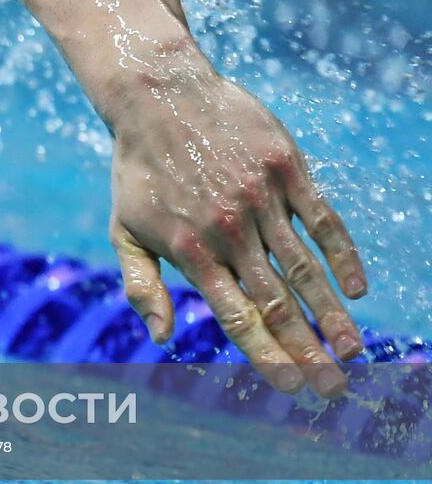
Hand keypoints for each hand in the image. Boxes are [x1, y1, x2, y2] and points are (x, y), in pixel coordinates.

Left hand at [106, 67, 366, 397]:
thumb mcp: (126, 230)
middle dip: (308, 351)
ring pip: (305, 268)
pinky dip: (342, 256)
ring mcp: (260, 199)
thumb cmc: (138, 171)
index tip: (292, 387)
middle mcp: (230, 231)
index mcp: (192, 251)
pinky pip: (322, 220)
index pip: (237, 316)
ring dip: (332, 314)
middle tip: (333, 388)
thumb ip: (142, 286)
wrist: (158, 95)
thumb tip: (160, 340)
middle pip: (277, 302)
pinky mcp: (285, 169)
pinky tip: (357, 289)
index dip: (267, 355)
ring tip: (353, 351)